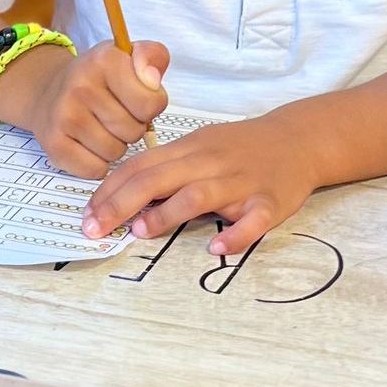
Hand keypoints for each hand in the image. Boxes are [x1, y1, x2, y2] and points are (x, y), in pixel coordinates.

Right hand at [0, 38, 169, 177]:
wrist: (48, 92)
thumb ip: (153, 56)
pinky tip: (88, 144)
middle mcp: (81, 86)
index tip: (136, 99)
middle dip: (132, 127)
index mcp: (105, 60)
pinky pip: (95, 169)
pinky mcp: (54, 145)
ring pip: (116, 153)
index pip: (151, 103)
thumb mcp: (128, 56)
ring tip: (102, 127)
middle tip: (116, 114)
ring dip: (115, 145)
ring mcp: (65, 117)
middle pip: (134, 132)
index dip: (151, 106)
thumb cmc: (97, 79)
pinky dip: (97, 163)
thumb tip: (152, 79)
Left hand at [81, 116, 319, 255]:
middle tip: (95, 229)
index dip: (110, 190)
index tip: (86, 214)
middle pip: (159, 179)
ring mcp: (241, 182)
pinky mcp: (269, 203)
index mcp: (191, 148)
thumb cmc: (241, 148)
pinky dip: (235, 235)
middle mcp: (211, 162)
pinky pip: (252, 221)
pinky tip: (216, 247)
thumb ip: (166, 169)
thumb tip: (125, 195)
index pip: (141, 166)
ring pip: (198, 195)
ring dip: (166, 214)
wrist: (300, 140)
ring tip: (141, 232)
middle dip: (121, 204)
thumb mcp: (200, 147)